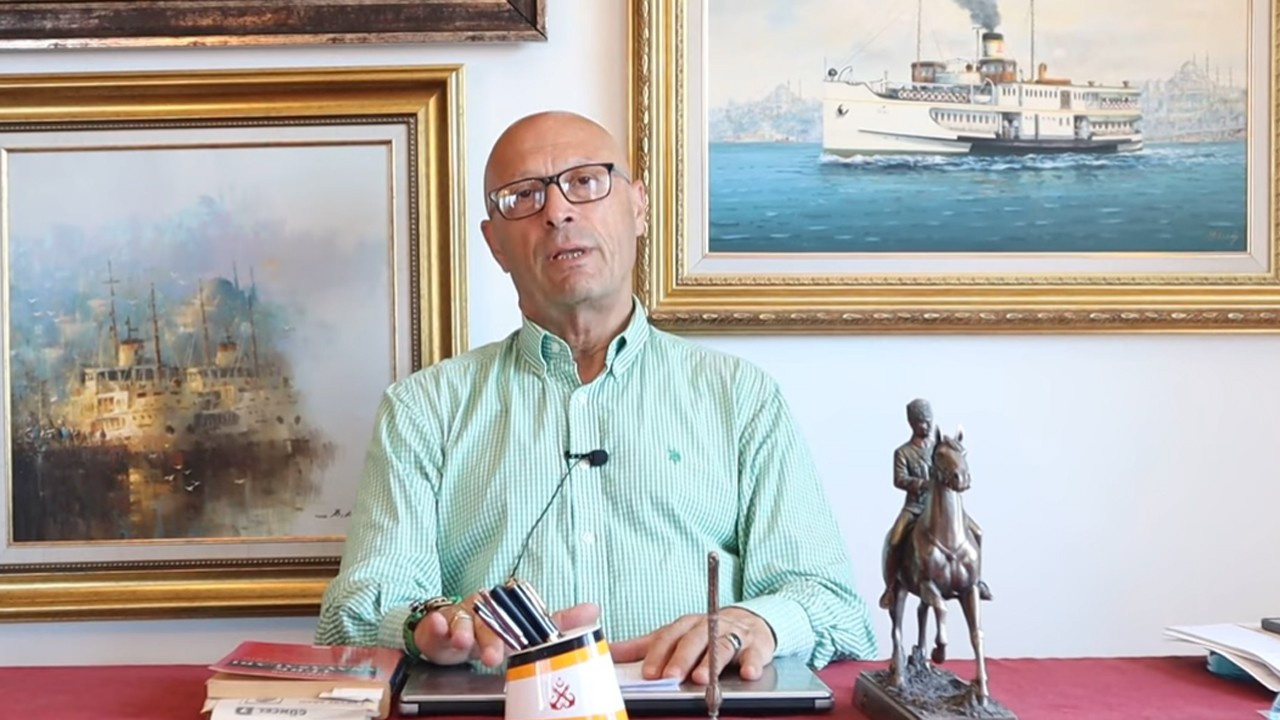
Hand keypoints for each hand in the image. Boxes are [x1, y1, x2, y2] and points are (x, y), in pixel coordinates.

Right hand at [412, 596, 600, 666]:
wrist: (453, 633)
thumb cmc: (495, 632)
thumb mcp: (526, 631)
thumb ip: (559, 622)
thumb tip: (594, 609)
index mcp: (508, 608)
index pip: (516, 613)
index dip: (518, 627)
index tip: (521, 640)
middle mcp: (484, 609)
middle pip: (489, 620)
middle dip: (490, 638)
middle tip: (494, 656)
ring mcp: (459, 617)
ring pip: (461, 621)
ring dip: (462, 631)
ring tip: (464, 643)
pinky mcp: (436, 628)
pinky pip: (433, 624)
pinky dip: (434, 625)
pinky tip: (437, 626)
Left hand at [609, 608, 775, 684]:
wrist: (749, 621)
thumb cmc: (704, 634)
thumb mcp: (673, 636)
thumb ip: (643, 647)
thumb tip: (608, 651)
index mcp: (685, 625)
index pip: (668, 637)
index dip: (658, 655)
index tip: (648, 673)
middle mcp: (708, 626)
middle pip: (693, 640)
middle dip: (681, 659)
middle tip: (672, 676)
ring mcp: (733, 633)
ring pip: (721, 645)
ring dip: (711, 663)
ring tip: (702, 678)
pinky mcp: (756, 643)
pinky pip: (755, 652)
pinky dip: (752, 662)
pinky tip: (748, 673)